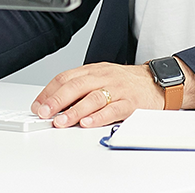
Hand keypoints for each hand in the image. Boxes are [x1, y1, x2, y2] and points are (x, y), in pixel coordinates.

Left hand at [31, 62, 164, 128]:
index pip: (66, 77)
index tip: (38, 105)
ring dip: (75, 110)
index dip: (49, 91)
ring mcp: (118, 89)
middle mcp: (103, 77)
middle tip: (44, 113)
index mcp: (93, 70)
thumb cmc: (126, 82)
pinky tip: (88, 123)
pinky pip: (114, 109)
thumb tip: (54, 105)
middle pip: (76, 86)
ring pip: (93, 97)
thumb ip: (80, 89)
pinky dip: (99, 117)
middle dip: (57, 100)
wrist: (156, 81)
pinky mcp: (131, 103)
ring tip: (61, 121)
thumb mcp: (101, 78)